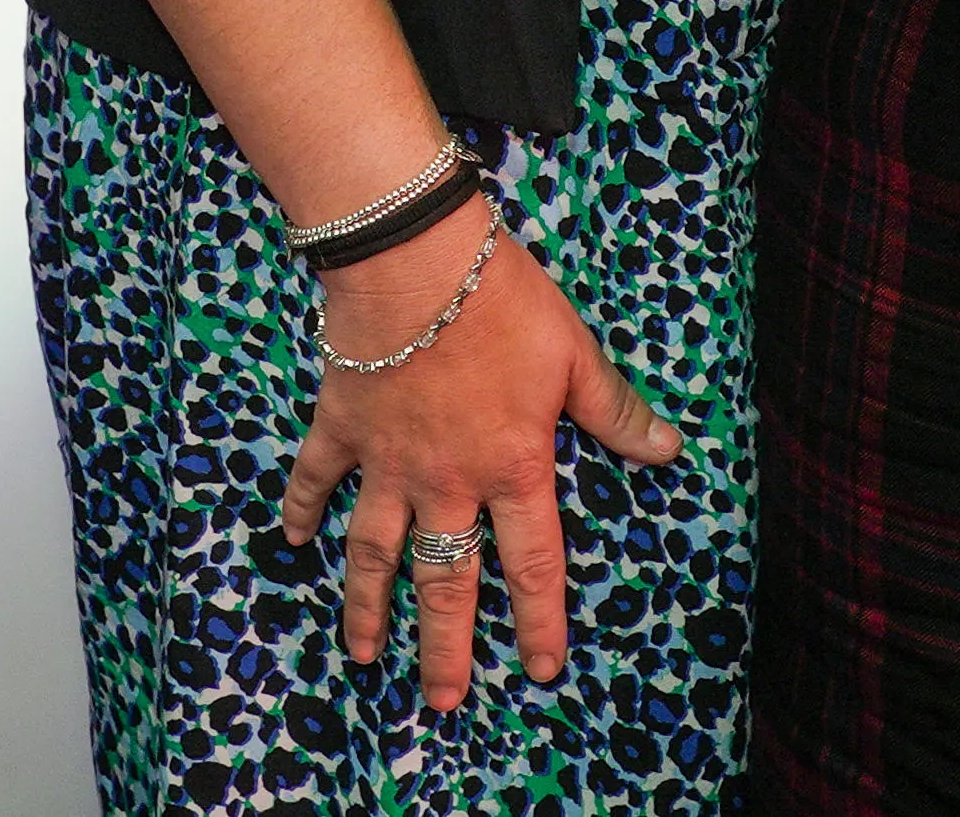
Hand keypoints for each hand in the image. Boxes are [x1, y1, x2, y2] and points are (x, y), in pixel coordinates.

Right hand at [280, 203, 685, 711]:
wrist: (414, 259)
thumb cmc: (502, 300)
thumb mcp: (575, 354)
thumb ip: (615, 410)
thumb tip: (667, 449)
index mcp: (511, 467)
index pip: (532, 564)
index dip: (540, 621)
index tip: (540, 669)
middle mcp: (446, 481)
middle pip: (445, 581)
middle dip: (446, 647)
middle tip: (443, 700)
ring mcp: (387, 460)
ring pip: (374, 552)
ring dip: (368, 605)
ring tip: (364, 653)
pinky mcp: (342, 427)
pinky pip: (315, 480)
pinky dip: (300, 510)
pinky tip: (292, 542)